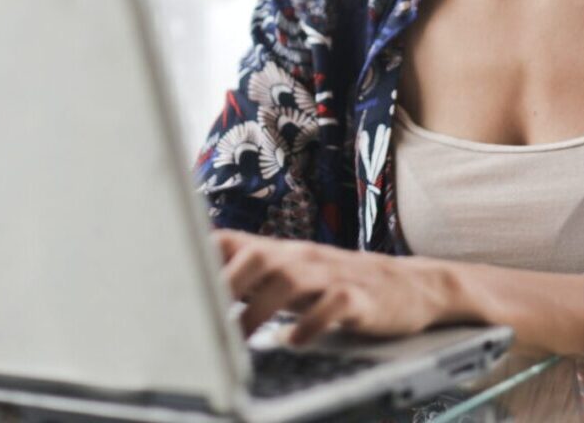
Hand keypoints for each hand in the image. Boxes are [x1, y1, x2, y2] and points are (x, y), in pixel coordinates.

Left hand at [212, 230, 455, 344]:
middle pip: (259, 255)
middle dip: (228, 285)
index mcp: (283, 253)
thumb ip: (254, 277)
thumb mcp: (296, 276)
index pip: (235, 241)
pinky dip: (311, 324)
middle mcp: (304, 257)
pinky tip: (294, 342)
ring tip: (242, 338)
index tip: (173, 280)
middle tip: (205, 319)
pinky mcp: (360, 298)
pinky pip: (333, 305)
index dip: (203, 257)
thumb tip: (199, 288)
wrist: (410, 286)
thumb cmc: (340, 285)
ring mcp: (333, 275)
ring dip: (260, 308)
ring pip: (290, 278)